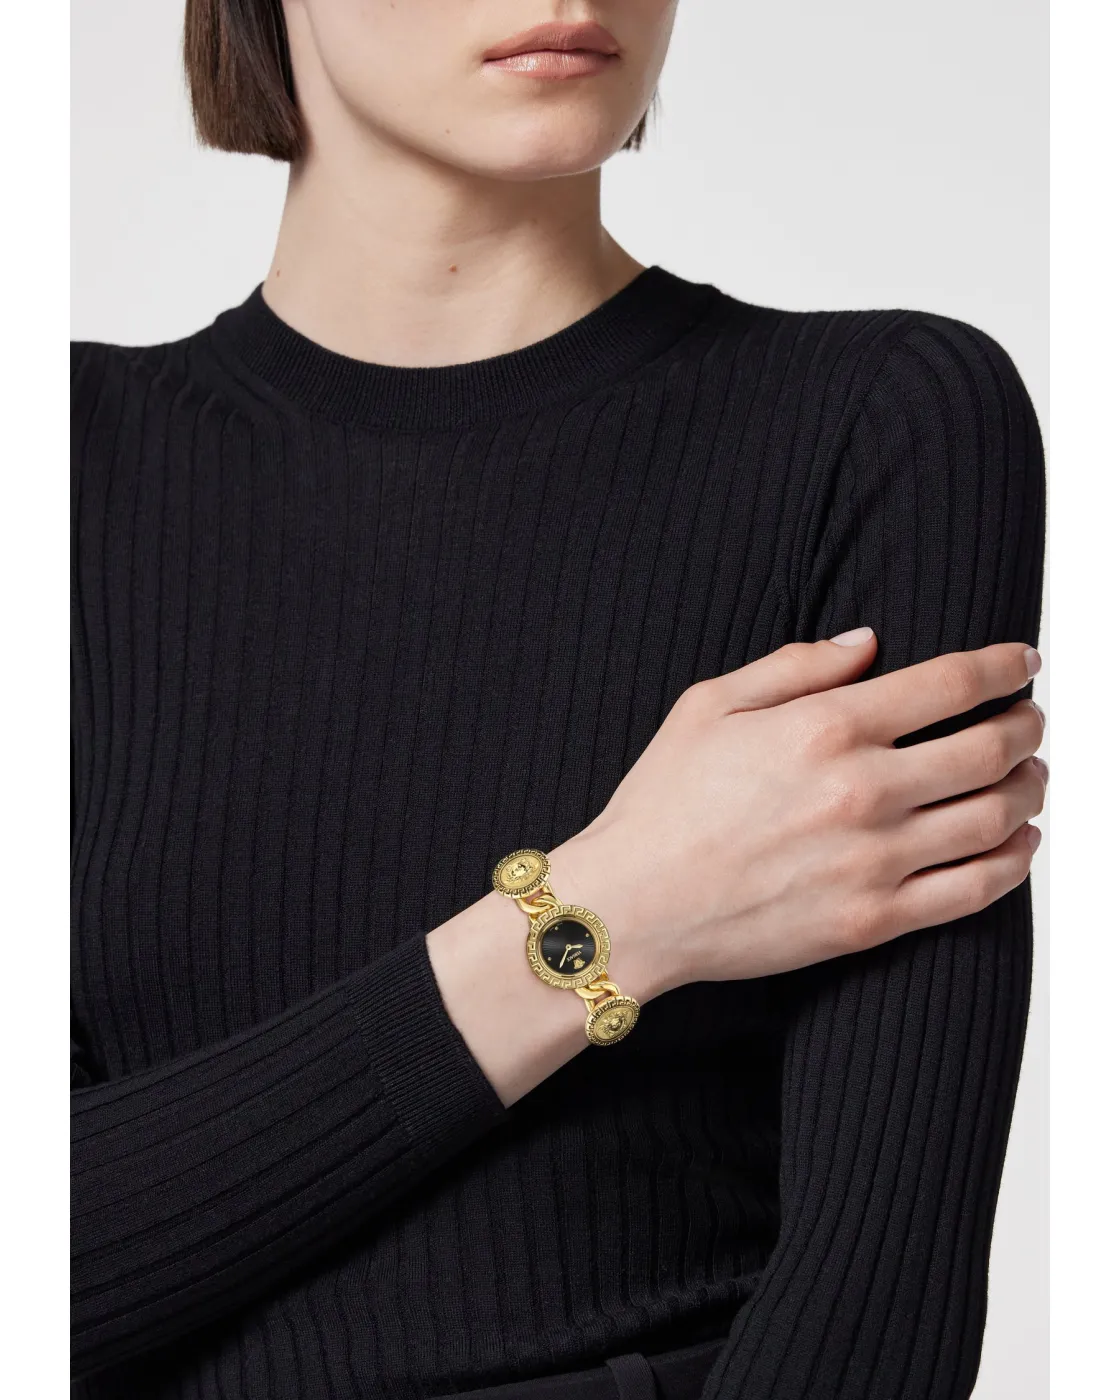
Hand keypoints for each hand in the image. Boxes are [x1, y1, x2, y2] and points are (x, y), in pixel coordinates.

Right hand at [555, 630, 1046, 996]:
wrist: (632, 907)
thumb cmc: (661, 805)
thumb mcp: (708, 706)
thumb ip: (795, 665)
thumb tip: (868, 643)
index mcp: (824, 728)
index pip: (951, 684)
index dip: (1003, 665)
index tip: (1021, 660)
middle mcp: (862, 791)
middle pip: (992, 748)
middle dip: (1027, 726)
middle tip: (1029, 719)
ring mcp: (874, 861)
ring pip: (996, 818)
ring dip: (1030, 788)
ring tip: (1030, 775)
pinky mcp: (872, 921)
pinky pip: (974, 890)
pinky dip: (1014, 862)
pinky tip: (1019, 843)